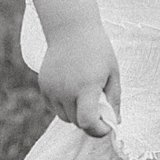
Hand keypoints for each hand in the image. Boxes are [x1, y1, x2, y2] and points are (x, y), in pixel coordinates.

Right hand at [38, 22, 120, 137]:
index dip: (98, 130)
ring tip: (88, 97)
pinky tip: (74, 91)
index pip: (87, 122)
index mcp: (86, 87)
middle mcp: (66, 91)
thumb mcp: (112, 72)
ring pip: (64, 117)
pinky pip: (54, 107)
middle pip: (77, 122)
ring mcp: (52, 90)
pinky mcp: (43, 87)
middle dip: (91, 121)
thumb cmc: (97, 49)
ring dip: (77, 114)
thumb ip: (114, 98)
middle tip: (101, 110)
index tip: (107, 126)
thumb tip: (115, 121)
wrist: (71, 29)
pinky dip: (65, 106)